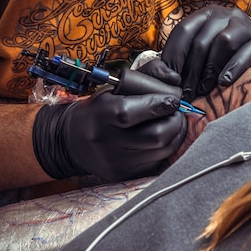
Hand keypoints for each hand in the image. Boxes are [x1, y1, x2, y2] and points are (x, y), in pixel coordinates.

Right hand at [32, 66, 186, 181]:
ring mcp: (118, 163)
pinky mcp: (127, 175)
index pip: (133, 112)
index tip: (172, 98)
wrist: (73, 142)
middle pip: (157, 135)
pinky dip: (168, 147)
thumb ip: (147, 75)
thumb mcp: (115, 87)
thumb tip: (175, 80)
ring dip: (176, 133)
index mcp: (101, 115)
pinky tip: (164, 137)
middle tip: (176, 112)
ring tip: (173, 122)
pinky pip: (160, 161)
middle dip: (175, 120)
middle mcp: (108, 142)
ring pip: (164, 150)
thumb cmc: (100, 109)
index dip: (160, 103)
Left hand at [161, 4, 250, 101]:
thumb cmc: (228, 58)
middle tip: (186, 94)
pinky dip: (232, 68)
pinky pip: (245, 52)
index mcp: (207, 15)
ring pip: (222, 42)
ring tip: (204, 91)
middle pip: (202, 40)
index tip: (169, 81)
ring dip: (210, 70)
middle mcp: (226, 14)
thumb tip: (161, 77)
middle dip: (191, 70)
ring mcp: (246, 25)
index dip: (174, 56)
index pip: (183, 30)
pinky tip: (224, 83)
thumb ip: (186, 59)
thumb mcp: (205, 53)